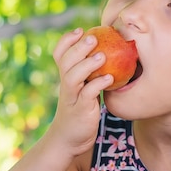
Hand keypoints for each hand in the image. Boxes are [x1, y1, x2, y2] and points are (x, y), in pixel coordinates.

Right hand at [50, 28, 113, 156]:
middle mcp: (66, 85)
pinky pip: (87, 95)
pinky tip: (110, 79)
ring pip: (72, 76)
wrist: (70, 140)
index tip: (80, 30)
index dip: (66, 41)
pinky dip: (97, 85)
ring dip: (87, 64)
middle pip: (65, 61)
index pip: (59, 54)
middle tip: (93, 37)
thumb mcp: (83, 90)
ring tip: (102, 56)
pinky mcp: (81, 110)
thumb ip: (90, 75)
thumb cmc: (81, 111)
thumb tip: (110, 54)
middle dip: (78, 47)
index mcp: (66, 77)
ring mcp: (72, 97)